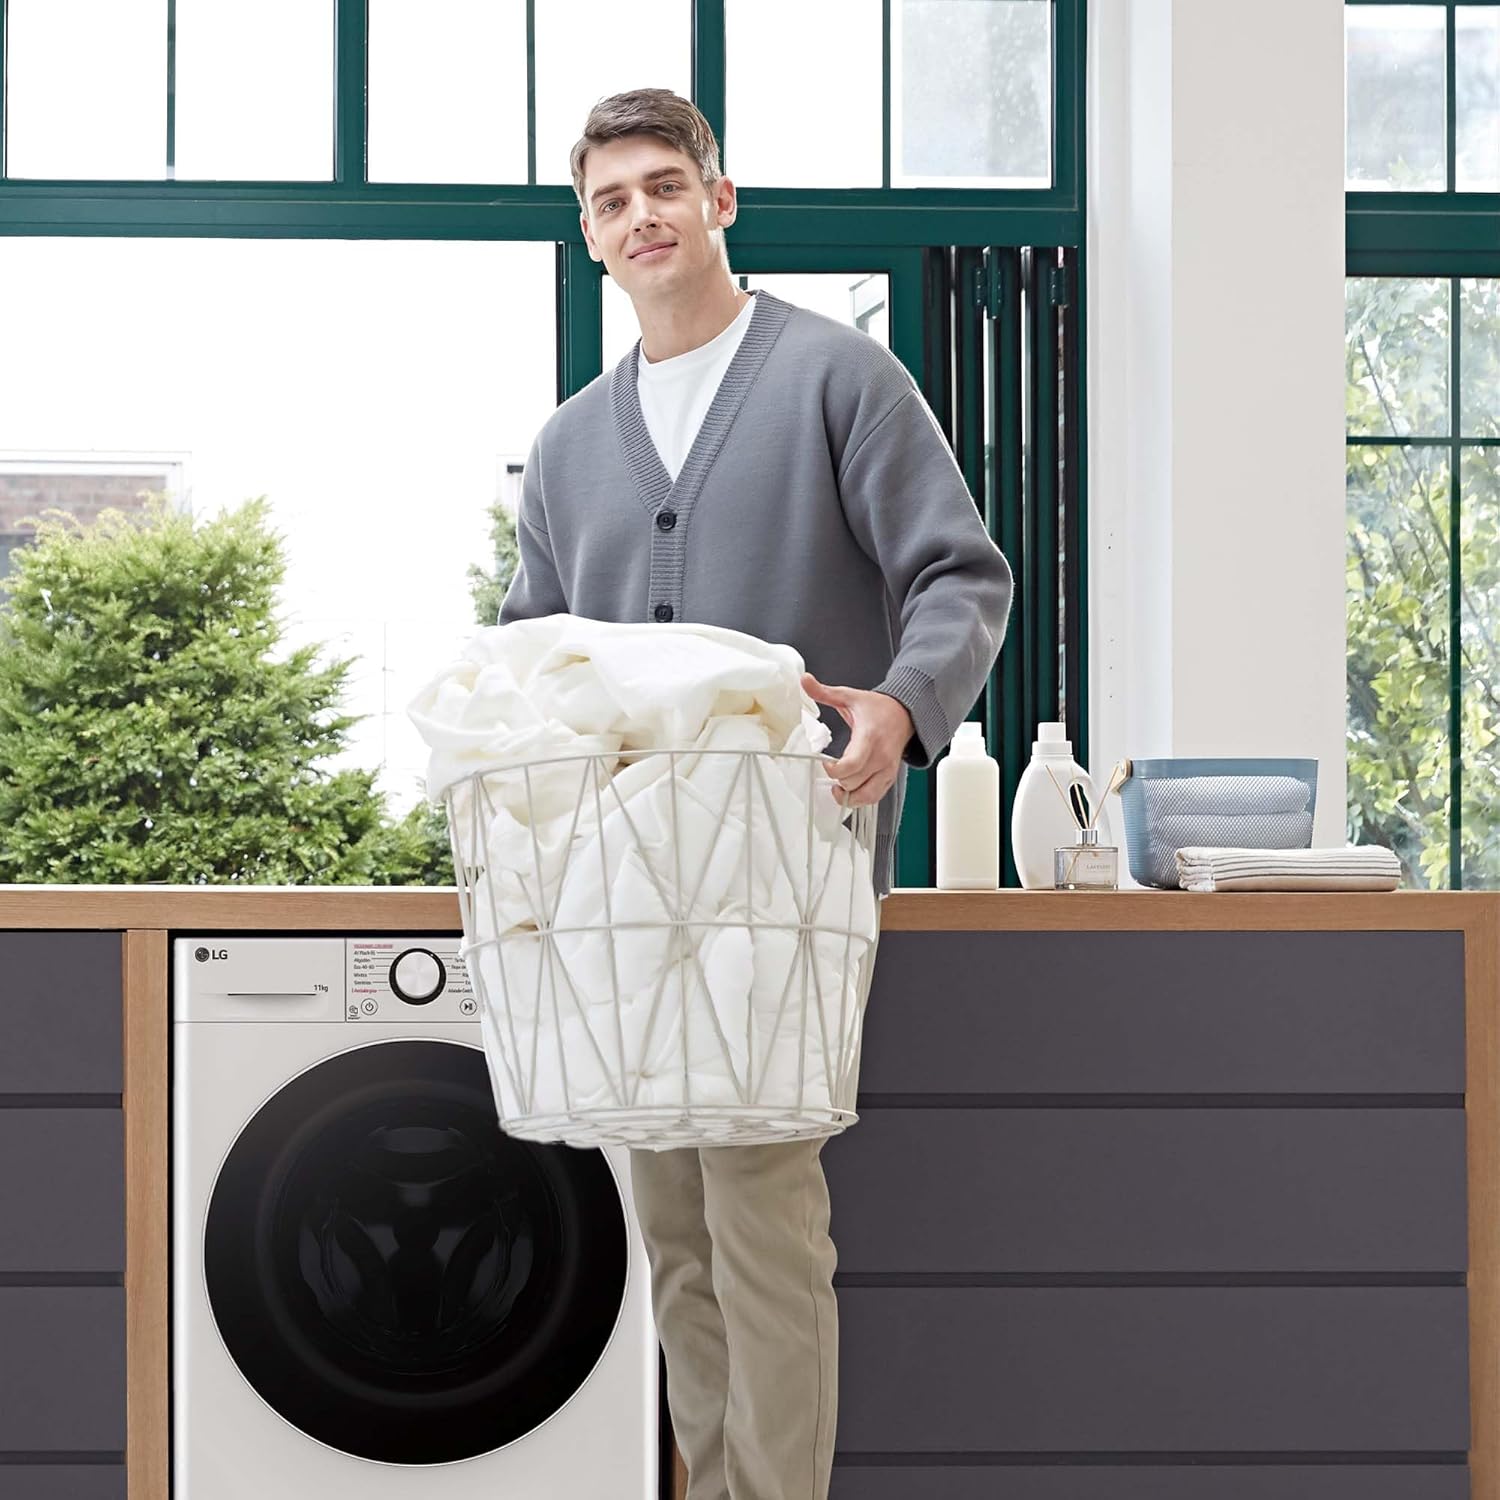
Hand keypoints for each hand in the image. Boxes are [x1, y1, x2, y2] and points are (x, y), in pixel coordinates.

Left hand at [801, 671, 914, 807]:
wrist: (905, 714)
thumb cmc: (878, 708)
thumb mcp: (849, 696)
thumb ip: (824, 692)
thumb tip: (805, 681)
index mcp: (869, 737)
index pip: (852, 765)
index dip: (834, 770)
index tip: (825, 764)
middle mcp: (880, 756)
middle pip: (853, 782)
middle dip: (838, 780)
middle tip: (830, 770)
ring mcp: (886, 769)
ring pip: (865, 795)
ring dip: (848, 795)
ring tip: (837, 786)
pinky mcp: (890, 777)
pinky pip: (874, 797)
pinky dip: (860, 799)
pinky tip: (849, 791)